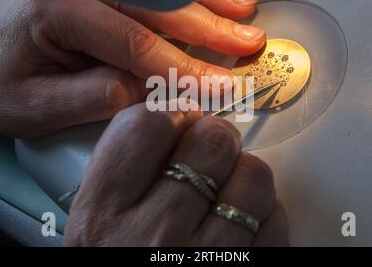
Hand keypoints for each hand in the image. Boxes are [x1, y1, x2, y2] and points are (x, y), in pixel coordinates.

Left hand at [0, 0, 264, 137]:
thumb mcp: (31, 106)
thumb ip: (89, 99)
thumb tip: (143, 93)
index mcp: (57, 10)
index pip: (135, 42)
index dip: (182, 67)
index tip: (217, 85)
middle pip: (159, 7)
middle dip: (209, 29)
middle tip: (247, 44)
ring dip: (207, 3)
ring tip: (243, 15)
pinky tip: (213, 0)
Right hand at [65, 104, 287, 245]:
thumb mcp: (95, 230)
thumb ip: (121, 174)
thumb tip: (170, 123)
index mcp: (102, 218)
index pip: (144, 125)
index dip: (168, 118)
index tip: (175, 127)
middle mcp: (151, 237)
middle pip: (210, 139)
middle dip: (214, 139)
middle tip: (208, 154)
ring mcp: (207, 261)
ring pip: (254, 174)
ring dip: (245, 177)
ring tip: (227, 195)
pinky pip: (276, 217)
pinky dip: (265, 214)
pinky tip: (241, 229)